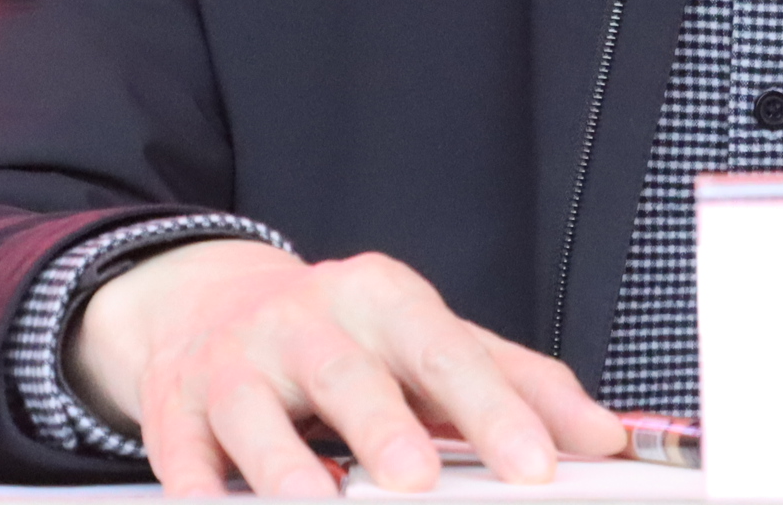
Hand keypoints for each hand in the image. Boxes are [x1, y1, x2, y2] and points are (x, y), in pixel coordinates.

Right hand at [66, 237, 627, 496]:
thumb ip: (517, 385)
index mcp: (381, 298)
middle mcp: (306, 321)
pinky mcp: (177, 408)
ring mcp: (235, 364)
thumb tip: (605, 436)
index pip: (445, 350)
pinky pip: (181, 453)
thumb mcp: (431, 341)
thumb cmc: (348, 340)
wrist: (211, 305)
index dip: (492, 409)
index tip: (536, 464)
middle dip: (382, 428)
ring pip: (255, 414)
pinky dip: (198, 488)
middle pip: (347, 374)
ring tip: (319, 502)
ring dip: (286, 467)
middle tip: (417, 481)